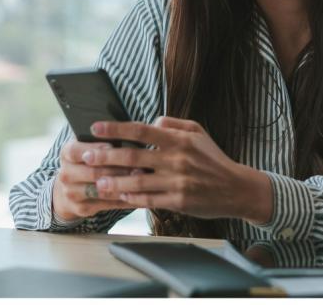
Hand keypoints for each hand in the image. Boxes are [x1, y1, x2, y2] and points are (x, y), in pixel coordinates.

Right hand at [51, 140, 136, 220]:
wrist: (70, 188)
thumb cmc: (88, 160)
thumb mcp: (88, 146)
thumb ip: (101, 140)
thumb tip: (125, 134)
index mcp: (67, 153)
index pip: (77, 150)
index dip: (96, 149)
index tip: (112, 146)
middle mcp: (66, 174)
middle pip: (93, 172)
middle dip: (118, 169)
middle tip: (139, 166)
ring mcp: (72, 193)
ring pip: (101, 190)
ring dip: (123, 186)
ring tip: (142, 180)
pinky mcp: (82, 208)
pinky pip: (107, 205)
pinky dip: (125, 200)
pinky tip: (139, 194)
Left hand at [85, 116, 272, 222]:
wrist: (236, 188)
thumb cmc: (213, 158)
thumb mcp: (198, 131)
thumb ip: (172, 124)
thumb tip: (150, 122)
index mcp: (178, 140)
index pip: (141, 130)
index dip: (115, 128)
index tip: (95, 127)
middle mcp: (176, 159)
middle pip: (133, 156)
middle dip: (105, 156)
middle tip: (86, 157)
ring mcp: (177, 182)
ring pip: (137, 181)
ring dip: (114, 181)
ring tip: (97, 182)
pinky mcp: (179, 201)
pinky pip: (149, 200)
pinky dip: (132, 197)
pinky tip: (120, 195)